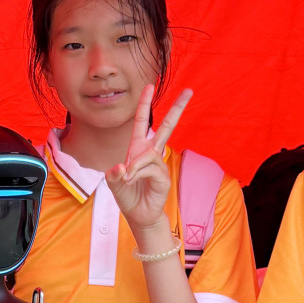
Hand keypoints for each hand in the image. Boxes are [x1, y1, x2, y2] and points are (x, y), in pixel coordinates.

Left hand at [105, 85, 192, 242]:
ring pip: (148, 154)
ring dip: (134, 166)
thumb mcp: (114, 184)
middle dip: (177, 108)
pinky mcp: (163, 176)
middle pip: (167, 126)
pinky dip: (138, 173)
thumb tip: (122, 168)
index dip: (144, 104)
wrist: (138, 216)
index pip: (141, 122)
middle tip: (190, 90)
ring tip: (127, 179)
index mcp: (138, 149)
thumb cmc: (128, 197)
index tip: (149, 86)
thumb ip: (114, 176)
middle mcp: (151, 153)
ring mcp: (159, 164)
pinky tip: (132, 181)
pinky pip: (149, 168)